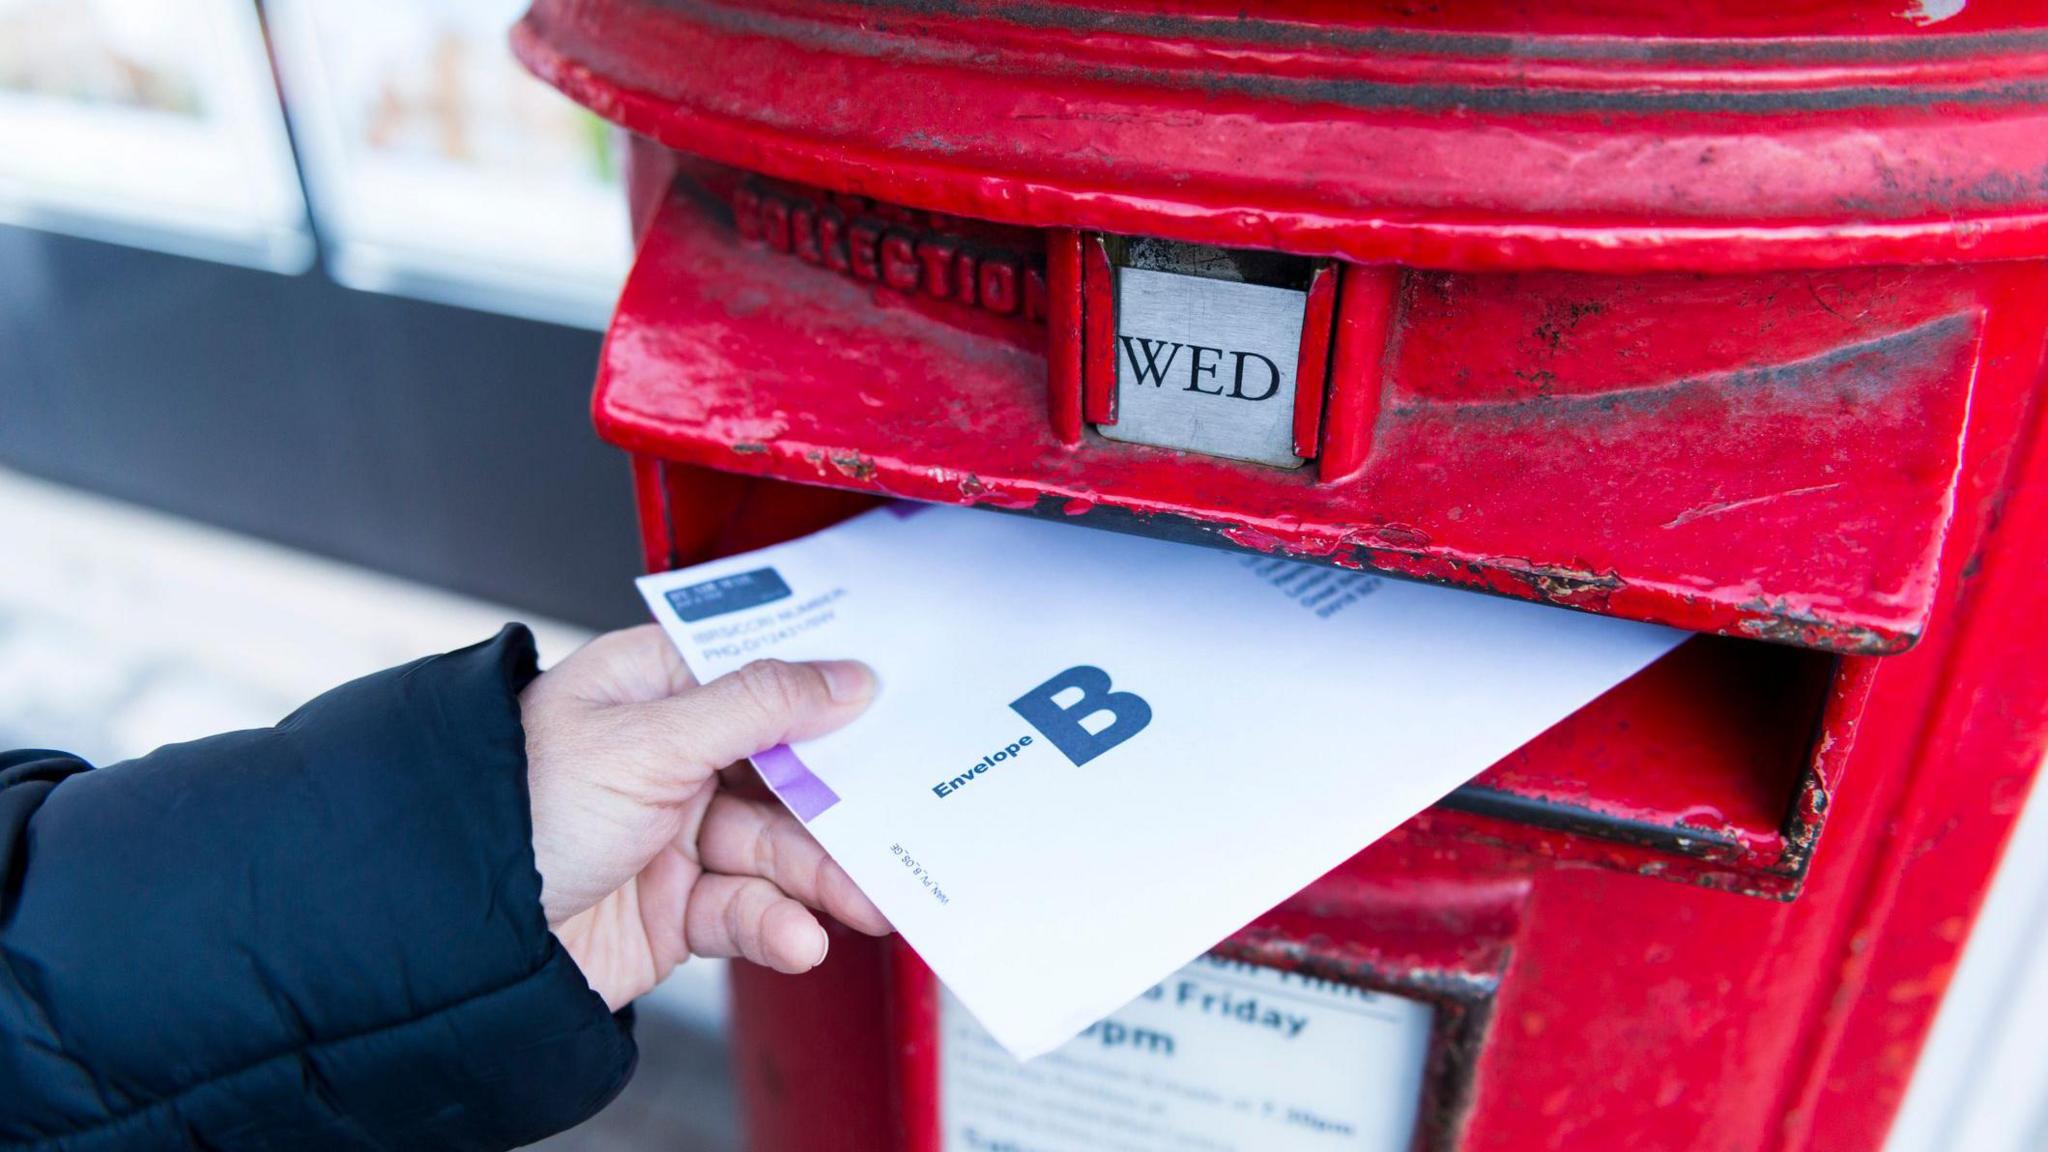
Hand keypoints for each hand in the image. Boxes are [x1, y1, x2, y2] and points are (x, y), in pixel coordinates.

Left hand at [519, 625, 888, 1008]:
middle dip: (842, 807)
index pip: (760, 676)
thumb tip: (848, 677)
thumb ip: (757, 707)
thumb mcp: (647, 740)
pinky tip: (798, 937)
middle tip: (901, 827)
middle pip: (783, 771)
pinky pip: (746, 911)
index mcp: (651, 689)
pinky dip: (778, 926)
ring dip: (822, 878)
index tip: (895, 708)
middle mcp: (665, 755)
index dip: (828, 694)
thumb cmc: (513, 806)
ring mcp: (670, 834)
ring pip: (775, 848)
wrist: (446, 939)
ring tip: (864, 903)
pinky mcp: (672, 908)